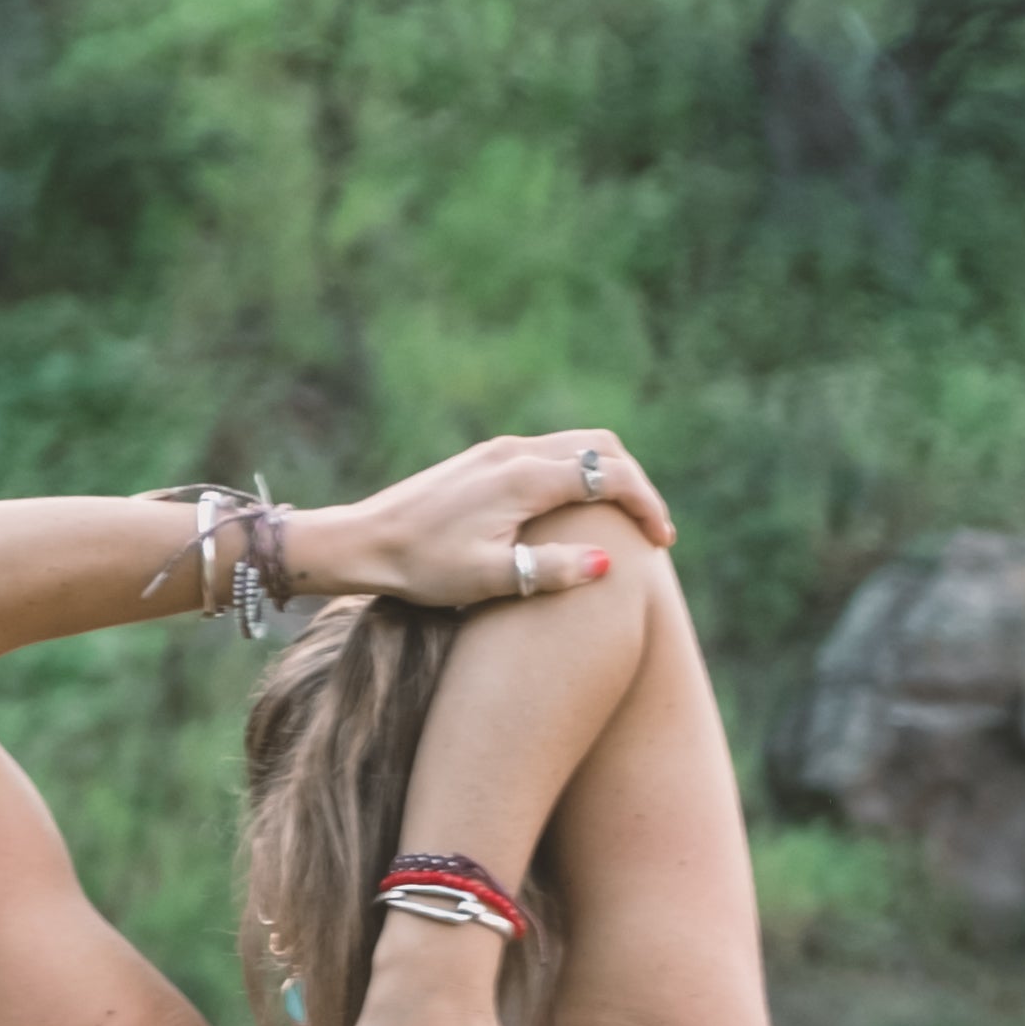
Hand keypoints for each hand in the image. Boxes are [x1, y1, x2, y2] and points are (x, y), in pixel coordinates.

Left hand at [296, 426, 672, 615]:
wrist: (362, 541)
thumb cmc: (422, 567)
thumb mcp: (489, 579)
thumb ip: (550, 570)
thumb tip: (607, 563)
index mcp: (524, 478)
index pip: (608, 477)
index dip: (646, 506)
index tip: (662, 543)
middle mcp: (515, 453)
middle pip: (600, 447)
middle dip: (635, 484)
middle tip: (652, 530)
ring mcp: (498, 452)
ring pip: (575, 445)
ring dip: (608, 478)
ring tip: (623, 523)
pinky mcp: (484, 461)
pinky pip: (550, 454)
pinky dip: (579, 476)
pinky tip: (577, 514)